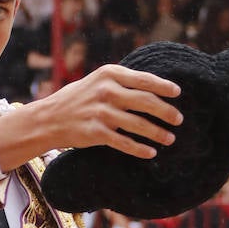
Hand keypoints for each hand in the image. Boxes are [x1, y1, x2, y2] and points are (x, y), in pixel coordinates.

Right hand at [0, 63, 180, 171]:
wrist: (49, 118)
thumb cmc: (78, 99)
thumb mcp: (98, 81)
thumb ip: (122, 81)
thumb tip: (154, 85)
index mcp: (109, 74)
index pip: (144, 80)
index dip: (164, 87)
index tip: (178, 94)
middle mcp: (106, 91)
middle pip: (146, 101)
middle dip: (166, 112)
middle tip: (179, 119)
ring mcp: (101, 113)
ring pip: (138, 124)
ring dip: (157, 133)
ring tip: (170, 139)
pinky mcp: (95, 133)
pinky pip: (124, 142)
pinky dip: (140, 149)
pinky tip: (151, 153)